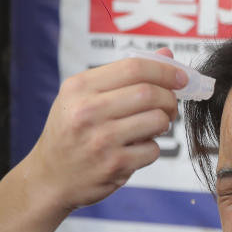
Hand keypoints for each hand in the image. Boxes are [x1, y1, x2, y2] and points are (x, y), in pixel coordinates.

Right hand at [22, 51, 186, 212]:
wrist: (50, 177)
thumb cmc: (71, 132)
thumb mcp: (84, 97)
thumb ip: (124, 76)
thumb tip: (166, 54)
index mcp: (79, 87)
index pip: (134, 67)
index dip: (165, 70)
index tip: (181, 77)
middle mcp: (87, 111)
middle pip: (149, 93)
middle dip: (170, 98)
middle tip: (170, 106)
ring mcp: (101, 139)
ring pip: (156, 120)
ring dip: (164, 123)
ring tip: (153, 126)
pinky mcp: (114, 165)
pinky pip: (153, 149)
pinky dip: (152, 148)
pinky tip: (137, 149)